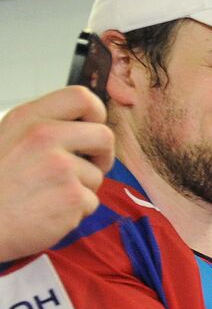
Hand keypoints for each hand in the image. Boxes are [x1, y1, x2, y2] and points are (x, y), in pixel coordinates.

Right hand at [0, 86, 113, 261]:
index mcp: (29, 118)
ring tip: (49, 194)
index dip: (96, 115)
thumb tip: (84, 126)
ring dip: (81, 188)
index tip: (92, 131)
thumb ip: (44, 129)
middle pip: (104, 136)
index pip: (82, 97)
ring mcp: (60, 167)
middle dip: (103, 154)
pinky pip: (91, 202)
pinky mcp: (72, 196)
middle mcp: (45, 137)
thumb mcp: (9, 139)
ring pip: (97, 175)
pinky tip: (49, 210)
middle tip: (89, 167)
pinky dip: (76, 211)